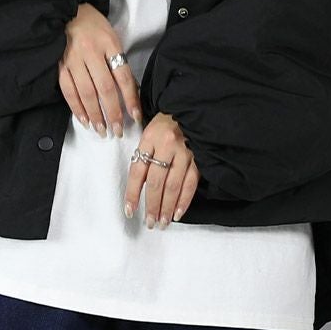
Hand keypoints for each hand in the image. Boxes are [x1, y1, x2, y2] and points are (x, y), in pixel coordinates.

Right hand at [59, 2, 142, 137]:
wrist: (66, 10)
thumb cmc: (93, 25)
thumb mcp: (111, 37)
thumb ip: (118, 61)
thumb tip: (129, 90)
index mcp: (109, 43)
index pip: (123, 76)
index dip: (130, 99)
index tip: (136, 116)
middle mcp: (91, 52)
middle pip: (105, 88)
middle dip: (113, 112)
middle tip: (118, 131)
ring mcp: (73, 59)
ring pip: (86, 93)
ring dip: (95, 114)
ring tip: (102, 130)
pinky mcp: (59, 65)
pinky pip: (68, 90)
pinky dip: (76, 108)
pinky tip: (84, 120)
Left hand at [124, 112, 200, 227]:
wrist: (192, 107)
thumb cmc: (168, 121)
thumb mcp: (150, 130)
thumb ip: (145, 154)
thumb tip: (139, 186)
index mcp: (150, 136)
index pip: (138, 170)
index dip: (132, 193)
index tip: (130, 210)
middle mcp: (167, 144)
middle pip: (156, 181)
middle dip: (152, 205)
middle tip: (149, 222)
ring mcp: (185, 151)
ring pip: (173, 185)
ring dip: (167, 207)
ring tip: (162, 222)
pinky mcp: (200, 157)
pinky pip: (191, 183)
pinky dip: (184, 200)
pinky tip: (178, 213)